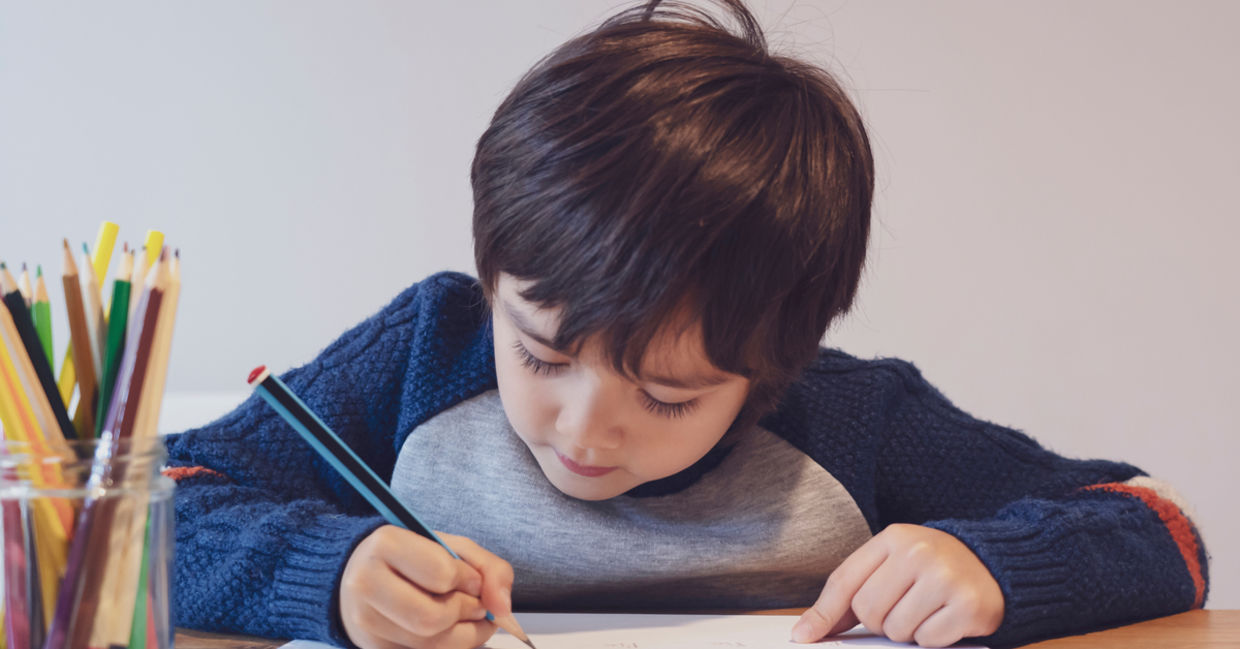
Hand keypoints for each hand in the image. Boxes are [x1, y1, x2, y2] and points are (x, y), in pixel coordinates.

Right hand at [340, 526, 514, 648]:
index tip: (471, 579)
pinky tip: (452, 632)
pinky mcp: (372, 648)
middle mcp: (366, 584)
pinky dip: (450, 647)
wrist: (363, 575)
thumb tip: (503, 608)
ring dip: (465, 635)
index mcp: (386, 544)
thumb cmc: (413, 559)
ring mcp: (364, 621)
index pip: (442, 573)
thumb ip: (489, 568)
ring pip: (430, 644)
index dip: (468, 580)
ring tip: (469, 618)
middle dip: (468, 613)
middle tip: (477, 604)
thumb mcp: (452, 546)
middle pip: (433, 618)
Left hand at [791, 524, 1003, 646]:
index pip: (844, 581)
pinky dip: (932, 638)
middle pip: (867, 611)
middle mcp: (919, 552)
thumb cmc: (933, 568)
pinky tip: (946, 618)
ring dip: (907, 630)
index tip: (805, 637)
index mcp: (894, 538)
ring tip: (926, 609)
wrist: (995, 566)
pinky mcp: (968, 606)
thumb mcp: (893, 565)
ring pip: (896, 630)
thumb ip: (851, 593)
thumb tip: (808, 630)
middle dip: (879, 620)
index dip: (823, 614)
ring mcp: (945, 578)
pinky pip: (927, 641)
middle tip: (903, 606)